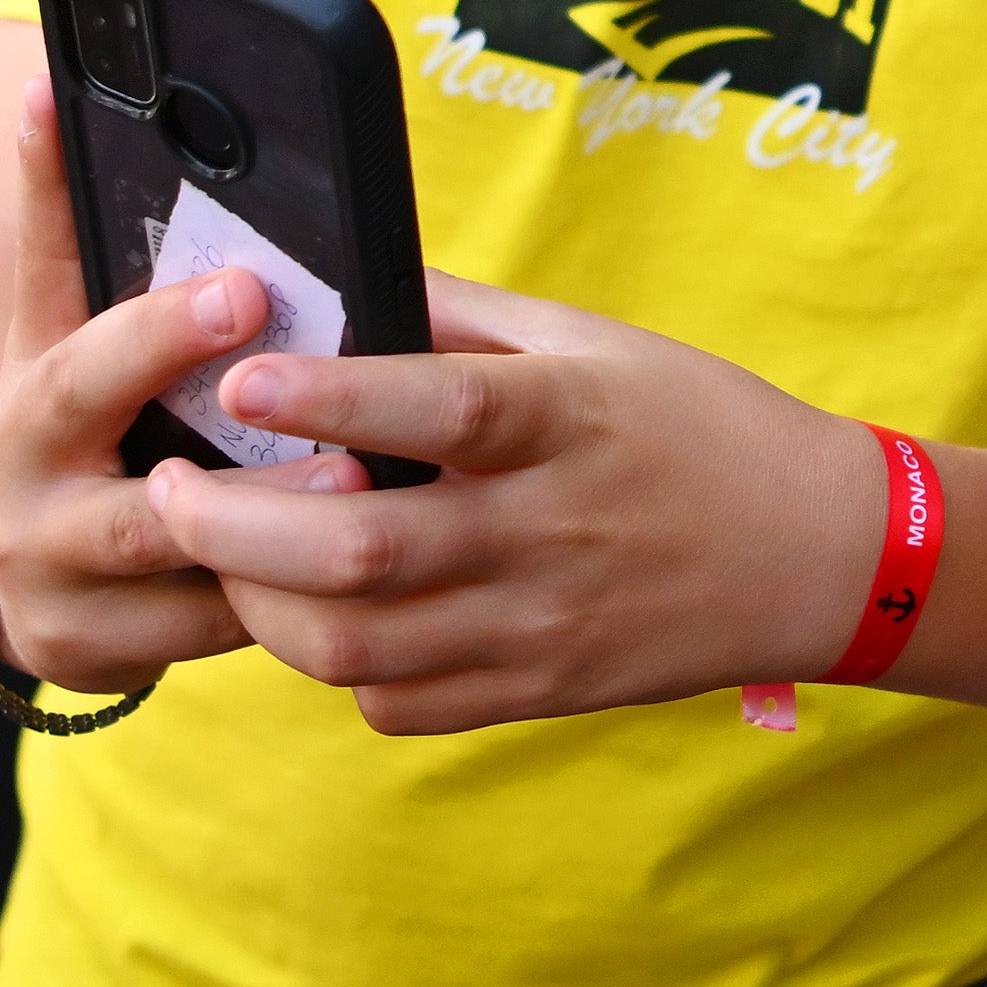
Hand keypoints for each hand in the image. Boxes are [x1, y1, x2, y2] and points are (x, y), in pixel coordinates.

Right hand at [0, 82, 343, 690]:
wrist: (29, 564)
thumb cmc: (84, 409)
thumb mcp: (63, 320)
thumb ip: (65, 219)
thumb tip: (45, 80)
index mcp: (30, 401)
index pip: (85, 352)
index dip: (157, 320)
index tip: (243, 283)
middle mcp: (29, 497)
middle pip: (128, 472)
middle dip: (217, 432)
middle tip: (322, 398)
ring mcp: (61, 587)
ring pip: (182, 563)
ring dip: (276, 530)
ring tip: (368, 483)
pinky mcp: (101, 655)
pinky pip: (216, 630)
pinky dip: (289, 601)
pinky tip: (376, 569)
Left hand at [143, 273, 885, 735]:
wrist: (820, 555)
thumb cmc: (699, 425)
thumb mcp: (596, 341)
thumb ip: (463, 318)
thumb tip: (340, 283)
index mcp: (563, 421)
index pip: (434, 407)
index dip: (327, 396)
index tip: (239, 376)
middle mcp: (545, 531)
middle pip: (356, 551)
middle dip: (231, 522)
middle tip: (167, 485)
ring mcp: (538, 627)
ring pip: (351, 646)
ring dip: (257, 602)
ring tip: (221, 550)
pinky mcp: (536, 694)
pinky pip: (394, 704)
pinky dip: (333, 665)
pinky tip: (320, 614)